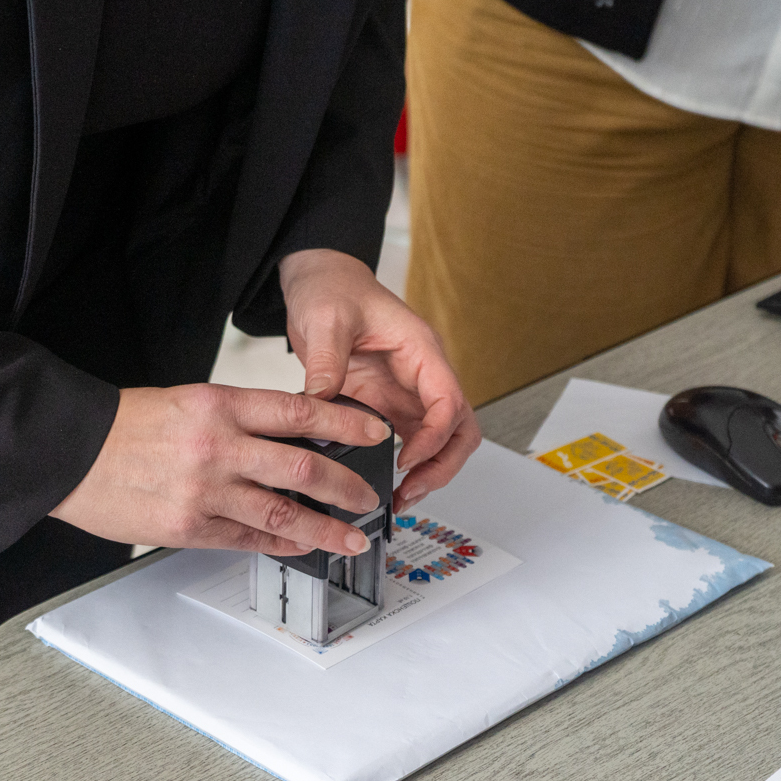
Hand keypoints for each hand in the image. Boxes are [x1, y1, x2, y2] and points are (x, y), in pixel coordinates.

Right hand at [50, 384, 392, 555]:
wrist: (70, 452)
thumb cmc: (127, 425)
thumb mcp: (189, 401)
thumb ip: (241, 419)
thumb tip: (295, 437)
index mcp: (219, 404)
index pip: (299, 410)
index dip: (346, 423)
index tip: (376, 433)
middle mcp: (217, 446)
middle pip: (303, 465)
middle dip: (347, 484)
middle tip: (371, 496)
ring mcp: (204, 490)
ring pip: (283, 513)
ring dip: (326, 528)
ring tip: (351, 537)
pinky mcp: (189, 526)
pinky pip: (248, 539)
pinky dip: (281, 543)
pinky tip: (302, 545)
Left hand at [279, 248, 479, 512]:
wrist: (321, 281)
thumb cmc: (333, 289)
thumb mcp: (325, 318)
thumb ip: (326, 361)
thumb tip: (322, 400)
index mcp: (420, 350)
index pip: (448, 400)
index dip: (435, 436)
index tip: (407, 460)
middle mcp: (422, 375)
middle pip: (459, 429)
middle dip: (442, 465)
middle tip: (411, 492)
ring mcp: (407, 392)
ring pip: (440, 442)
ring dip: (428, 472)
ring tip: (400, 499)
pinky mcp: (387, 405)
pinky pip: (408, 442)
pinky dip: (404, 467)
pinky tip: (384, 484)